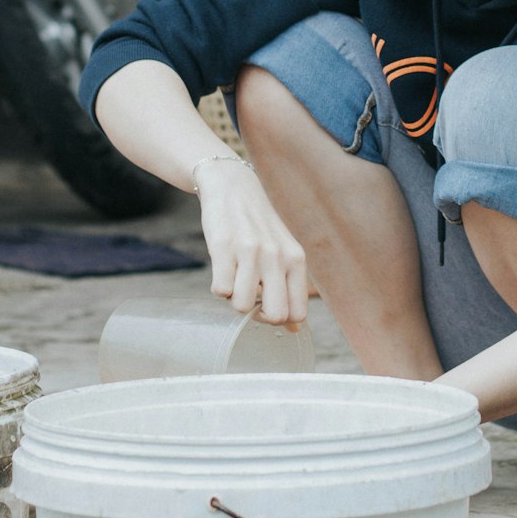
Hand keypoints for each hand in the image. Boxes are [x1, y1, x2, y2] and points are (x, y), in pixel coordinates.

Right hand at [194, 160, 307, 327]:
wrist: (233, 186)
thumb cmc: (259, 227)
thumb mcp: (284, 253)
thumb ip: (290, 288)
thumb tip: (294, 330)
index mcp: (296, 260)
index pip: (298, 313)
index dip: (280, 320)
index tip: (266, 307)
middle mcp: (277, 256)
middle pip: (275, 315)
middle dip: (257, 317)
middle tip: (248, 298)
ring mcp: (251, 251)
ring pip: (242, 306)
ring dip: (234, 299)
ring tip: (235, 278)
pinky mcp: (224, 247)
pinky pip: (220, 290)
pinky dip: (218, 286)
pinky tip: (223, 268)